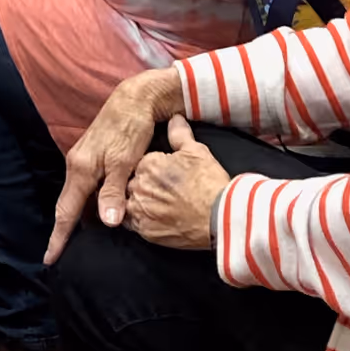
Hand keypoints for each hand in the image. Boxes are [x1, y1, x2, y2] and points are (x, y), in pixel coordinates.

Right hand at [44, 65, 184, 264]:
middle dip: (62, 230)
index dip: (59, 236)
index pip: (67, 211)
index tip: (49, 258)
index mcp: (81, 168)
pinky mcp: (92, 155)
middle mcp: (76, 164)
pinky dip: (83, 202)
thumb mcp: (126, 160)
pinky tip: (90, 210)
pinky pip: (83, 186)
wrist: (136, 98)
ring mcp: (83, 159)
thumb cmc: (131, 128)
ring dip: (74, 217)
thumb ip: (114, 192)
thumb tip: (107, 223)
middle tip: (58, 254)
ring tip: (72, 239)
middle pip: (67, 205)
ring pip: (75, 195)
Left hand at [125, 116, 230, 250]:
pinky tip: (154, 219)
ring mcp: (140, 210)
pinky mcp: (145, 231)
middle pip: (132, 183)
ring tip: (157, 206)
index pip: (141, 164)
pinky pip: (133, 224)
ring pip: (129, 203)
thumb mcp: (197, 152)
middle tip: (162, 192)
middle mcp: (139, 186)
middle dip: (143, 186)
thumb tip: (174, 119)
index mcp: (148, 164)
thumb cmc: (209, 183)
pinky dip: (140, 221)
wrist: (220, 217)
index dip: (153, 170)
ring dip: (139, 203)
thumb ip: (179, 135)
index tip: (163, 176)